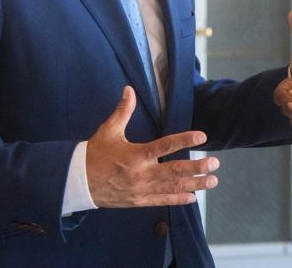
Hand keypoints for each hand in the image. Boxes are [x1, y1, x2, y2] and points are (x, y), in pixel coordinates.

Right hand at [86, 86, 219, 207]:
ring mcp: (141, 190)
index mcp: (135, 155)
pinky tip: (193, 197)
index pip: (165, 146)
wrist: (76, 182)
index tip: (202, 137)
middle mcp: (141, 174)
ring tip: (213, 181)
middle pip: (175, 171)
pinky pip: (162, 201)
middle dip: (197, 168)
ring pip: (173, 188)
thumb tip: (129, 89)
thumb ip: (122, 111)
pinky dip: (178, 199)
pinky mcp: (138, 201)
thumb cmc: (94, 154)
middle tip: (215, 163)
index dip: (184, 140)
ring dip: (195, 184)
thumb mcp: (108, 131)